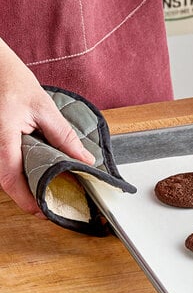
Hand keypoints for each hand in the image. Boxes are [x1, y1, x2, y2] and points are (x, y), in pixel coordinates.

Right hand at [0, 39, 94, 216]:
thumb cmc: (12, 81)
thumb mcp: (44, 107)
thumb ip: (64, 136)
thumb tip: (85, 160)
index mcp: (2, 136)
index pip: (10, 177)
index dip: (26, 199)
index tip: (43, 211)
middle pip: (6, 181)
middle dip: (28, 196)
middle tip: (52, 205)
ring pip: (4, 175)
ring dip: (24, 186)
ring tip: (47, 192)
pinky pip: (4, 165)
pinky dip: (19, 173)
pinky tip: (36, 174)